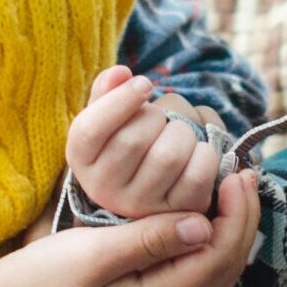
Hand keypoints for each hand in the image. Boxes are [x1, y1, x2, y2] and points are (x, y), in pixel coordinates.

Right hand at [0, 169, 259, 286]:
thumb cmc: (45, 278)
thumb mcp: (95, 253)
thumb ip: (150, 240)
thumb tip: (203, 224)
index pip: (219, 257)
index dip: (236, 215)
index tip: (238, 173)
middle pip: (226, 267)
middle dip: (242, 220)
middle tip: (245, 173)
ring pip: (214, 272)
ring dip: (229, 230)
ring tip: (232, 188)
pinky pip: (194, 273)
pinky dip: (208, 242)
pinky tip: (203, 214)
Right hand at [65, 64, 223, 218]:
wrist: (151, 186)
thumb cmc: (128, 141)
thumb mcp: (108, 118)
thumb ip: (108, 92)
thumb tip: (121, 73)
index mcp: (82, 160)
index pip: (89, 130)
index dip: (120, 100)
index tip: (145, 84)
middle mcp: (104, 190)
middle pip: (132, 141)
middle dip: (156, 117)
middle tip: (161, 118)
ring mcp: (140, 208)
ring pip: (168, 157)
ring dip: (182, 133)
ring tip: (179, 135)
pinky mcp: (176, 213)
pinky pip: (196, 176)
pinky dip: (204, 154)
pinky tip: (197, 151)